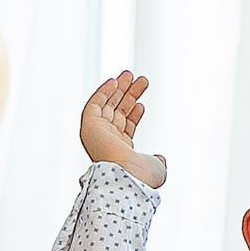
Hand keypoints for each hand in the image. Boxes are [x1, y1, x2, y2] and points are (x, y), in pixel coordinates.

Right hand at [80, 69, 167, 187]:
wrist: (127, 176)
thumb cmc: (141, 175)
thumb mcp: (156, 167)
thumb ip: (157, 160)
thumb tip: (160, 158)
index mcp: (120, 151)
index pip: (125, 128)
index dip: (133, 114)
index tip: (141, 104)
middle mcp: (107, 141)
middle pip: (117, 112)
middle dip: (128, 96)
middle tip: (139, 81)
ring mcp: (98, 133)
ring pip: (107, 105)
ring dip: (119, 89)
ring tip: (130, 74)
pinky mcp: (89, 125)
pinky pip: (95, 104)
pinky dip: (103, 92)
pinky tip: (114, 81)